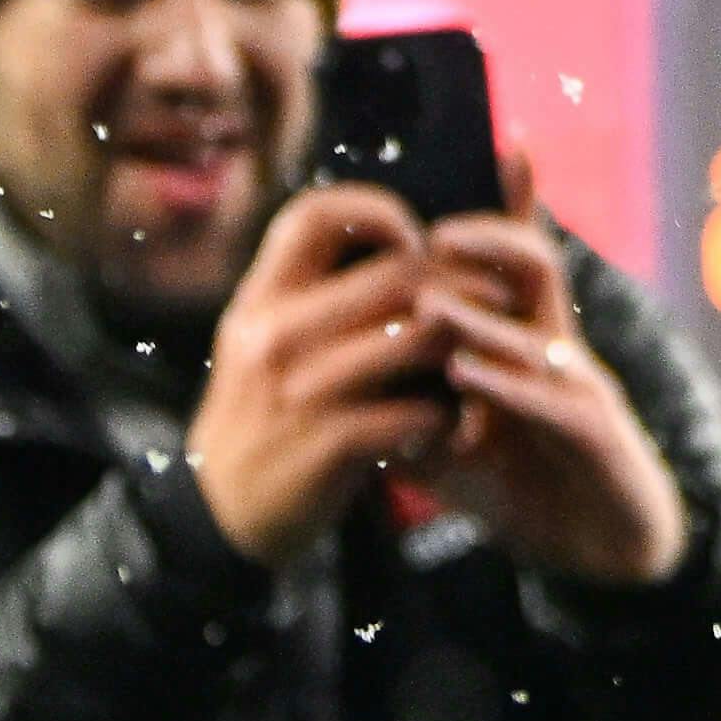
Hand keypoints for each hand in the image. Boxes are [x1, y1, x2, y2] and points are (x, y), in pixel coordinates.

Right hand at [188, 184, 457, 570]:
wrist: (218, 512)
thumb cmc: (266, 414)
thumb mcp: (268, 343)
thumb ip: (319, 295)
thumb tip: (408, 239)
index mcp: (261, 300)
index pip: (315, 215)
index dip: (377, 208)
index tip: (416, 235)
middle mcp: (273, 335)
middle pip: (397, 273)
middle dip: (465, 279)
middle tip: (502, 293)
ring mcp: (299, 392)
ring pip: (419, 337)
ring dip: (470, 342)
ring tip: (494, 350)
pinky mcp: (326, 446)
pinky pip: (416, 411)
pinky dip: (449, 413)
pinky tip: (457, 419)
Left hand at [415, 145, 687, 589]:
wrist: (603, 549)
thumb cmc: (530, 487)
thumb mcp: (453, 449)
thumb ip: (408, 414)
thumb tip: (347, 392)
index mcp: (526, 343)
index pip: (513, 262)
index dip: (509, 204)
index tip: (498, 144)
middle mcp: (559, 350)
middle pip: (538, 269)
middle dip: (491, 240)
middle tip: (433, 234)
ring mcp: (582, 388)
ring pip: (538, 331)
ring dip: (483, 315)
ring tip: (430, 303)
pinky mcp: (597, 434)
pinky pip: (555, 398)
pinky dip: (508, 385)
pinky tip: (468, 376)